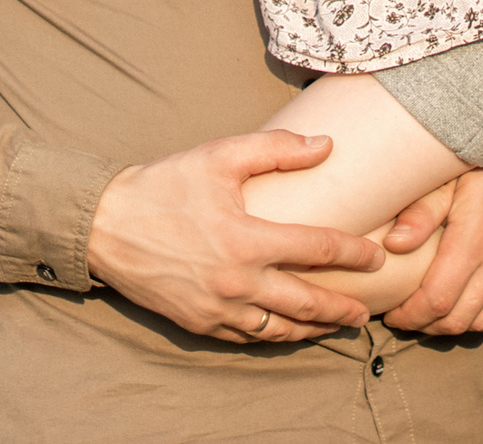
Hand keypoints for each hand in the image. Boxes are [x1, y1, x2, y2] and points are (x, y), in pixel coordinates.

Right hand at [85, 131, 386, 344]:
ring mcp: (218, 308)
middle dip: (342, 308)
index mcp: (246, 238)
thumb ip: (275, 148)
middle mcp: (237, 281)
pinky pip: (248, 338)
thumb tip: (325, 145)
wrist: (105, 225)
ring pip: (280, 329)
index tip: (377, 254)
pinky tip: (288, 331)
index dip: (354, 252)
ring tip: (336, 326)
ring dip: (314, 329)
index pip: (317, 248)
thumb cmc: (163, 186)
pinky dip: (275, 336)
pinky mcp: (200, 323)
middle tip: (366, 310)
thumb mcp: (218, 156)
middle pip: (307, 302)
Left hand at [378, 143, 482, 335]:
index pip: (437, 300)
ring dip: (456, 324)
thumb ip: (420, 214)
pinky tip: (467, 297)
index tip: (393, 315)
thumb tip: (392, 246)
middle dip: (428, 326)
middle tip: (409, 318)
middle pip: (460, 319)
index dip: (411, 316)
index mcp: (476, 237)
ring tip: (433, 314)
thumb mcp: (447, 180)